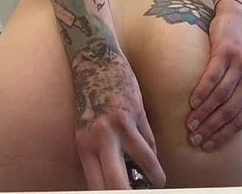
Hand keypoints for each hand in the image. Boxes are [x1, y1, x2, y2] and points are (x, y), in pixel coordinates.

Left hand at [71, 39, 165, 189]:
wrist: (94, 61)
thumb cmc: (90, 100)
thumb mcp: (86, 131)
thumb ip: (100, 156)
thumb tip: (119, 182)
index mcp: (84, 146)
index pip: (97, 185)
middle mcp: (100, 138)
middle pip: (117, 182)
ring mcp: (120, 125)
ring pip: (145, 161)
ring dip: (155, 176)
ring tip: (158, 182)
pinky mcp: (136, 112)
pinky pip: (149, 141)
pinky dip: (151, 150)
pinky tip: (149, 153)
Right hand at [186, 1, 241, 150]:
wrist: (237, 22)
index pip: (240, 120)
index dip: (223, 135)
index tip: (207, 145)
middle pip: (230, 111)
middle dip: (211, 128)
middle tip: (195, 138)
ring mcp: (240, 65)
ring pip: (221, 96)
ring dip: (204, 113)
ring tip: (190, 123)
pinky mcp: (226, 52)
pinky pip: (213, 76)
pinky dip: (202, 91)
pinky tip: (193, 102)